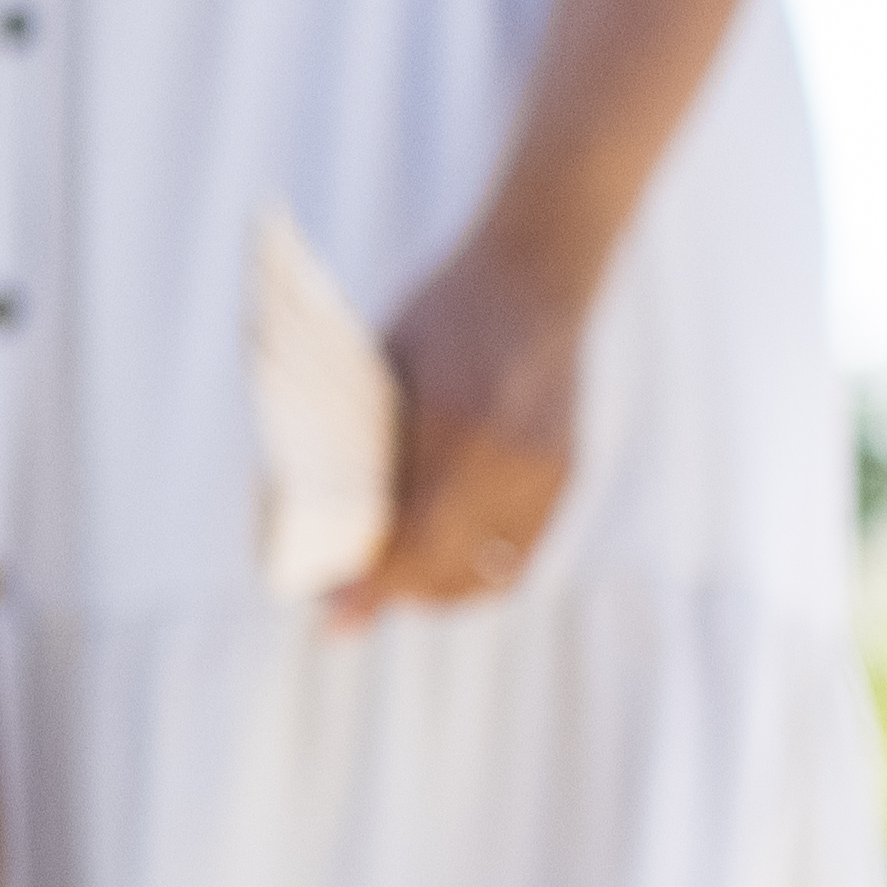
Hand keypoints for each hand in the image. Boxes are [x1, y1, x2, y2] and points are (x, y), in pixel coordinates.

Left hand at [334, 233, 585, 620]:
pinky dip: (476, 573)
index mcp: (455, 416)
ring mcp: (547, 466)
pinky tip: (437, 567)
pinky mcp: (567, 474)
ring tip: (389, 590)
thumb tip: (318, 519)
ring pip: (489, 573)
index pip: (414, 531)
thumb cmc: (439, 313)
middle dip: (394, 594)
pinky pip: (521, 553)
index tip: (332, 612)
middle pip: (448, 563)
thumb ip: (361, 440)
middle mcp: (510, 449)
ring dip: (435, 592)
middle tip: (344, 603)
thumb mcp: (384, 363)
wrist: (534, 274)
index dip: (373, 582)